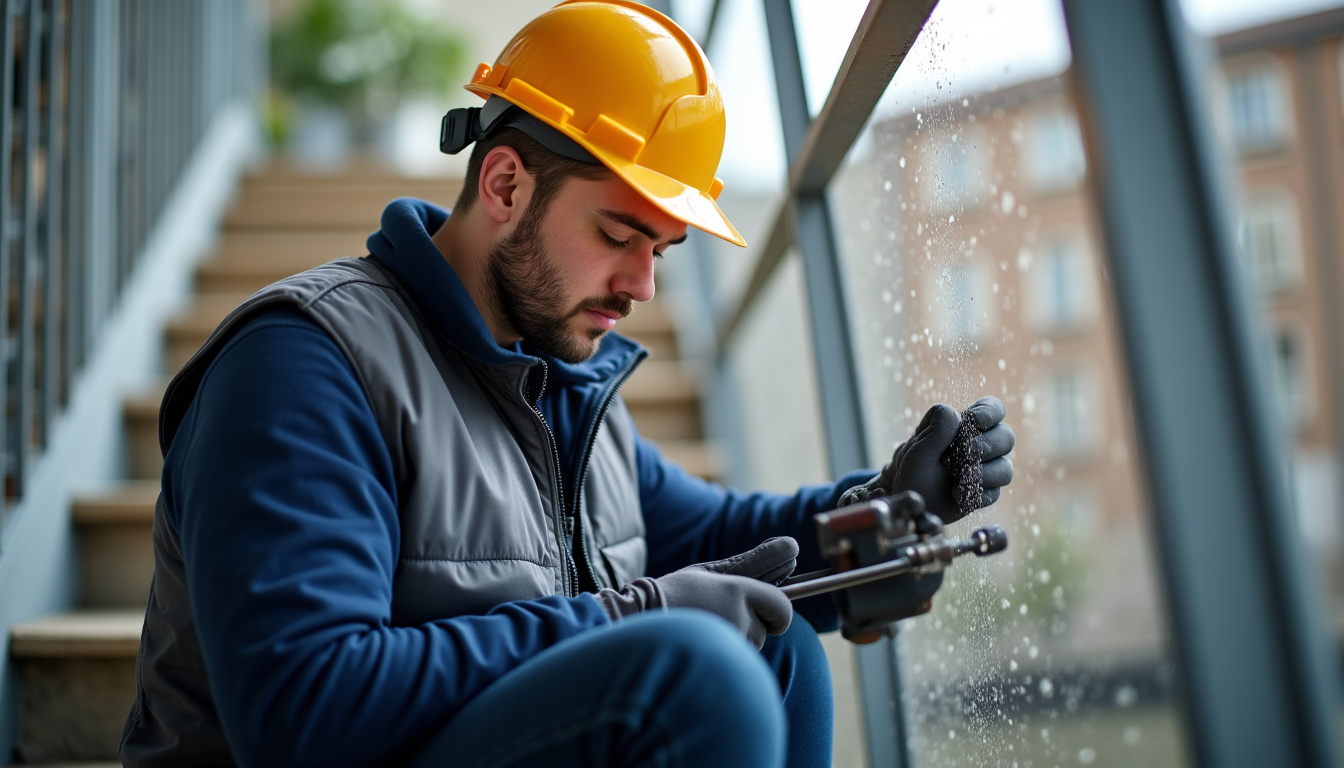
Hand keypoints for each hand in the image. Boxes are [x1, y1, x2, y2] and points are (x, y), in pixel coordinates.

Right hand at [596, 537, 796, 648]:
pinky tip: (701, 639)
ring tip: (704, 624)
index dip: (778, 610)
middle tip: (724, 614)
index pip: (782, 606)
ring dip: (736, 636)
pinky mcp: (717, 659)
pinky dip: (723, 650)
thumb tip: (793, 546)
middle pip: (768, 629)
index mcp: (738, 590)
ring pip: (750, 645)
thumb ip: (755, 562)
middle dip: (756, 624)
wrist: (638, 621)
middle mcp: (737, 618)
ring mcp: (728, 642)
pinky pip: (734, 657)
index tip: (770, 609)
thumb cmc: (678, 593)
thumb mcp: (713, 572)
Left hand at [839, 396, 1014, 523]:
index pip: (992, 408)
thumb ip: (937, 430)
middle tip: (964, 454)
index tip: (975, 421)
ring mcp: (986, 470)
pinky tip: (958, 496)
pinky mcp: (985, 493)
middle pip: (1006, 437)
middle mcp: (981, 445)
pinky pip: (995, 493)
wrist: (910, 505)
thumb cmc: (911, 472)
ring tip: (958, 481)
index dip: (990, 412)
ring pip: (1005, 468)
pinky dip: (978, 494)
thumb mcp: (918, 451)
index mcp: (964, 426)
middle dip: (987, 445)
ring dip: (984, 473)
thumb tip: (957, 413)